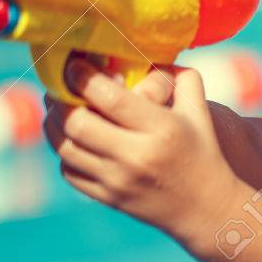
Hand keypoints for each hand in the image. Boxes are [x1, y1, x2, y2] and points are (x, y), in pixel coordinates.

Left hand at [43, 56, 240, 240]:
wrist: (207, 209)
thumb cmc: (203, 152)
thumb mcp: (200, 112)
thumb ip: (181, 78)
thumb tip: (154, 53)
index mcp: (162, 129)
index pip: (109, 98)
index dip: (82, 77)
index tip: (73, 64)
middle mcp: (136, 156)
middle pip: (77, 123)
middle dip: (60, 100)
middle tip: (60, 87)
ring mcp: (119, 180)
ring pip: (65, 148)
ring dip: (54, 124)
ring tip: (58, 109)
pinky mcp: (108, 198)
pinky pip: (69, 171)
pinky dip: (64, 151)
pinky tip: (72, 139)